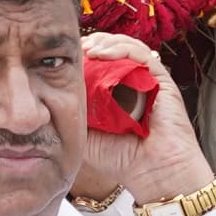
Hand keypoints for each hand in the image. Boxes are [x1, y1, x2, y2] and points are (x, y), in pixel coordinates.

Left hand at [78, 32, 215, 204]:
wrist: (154, 173)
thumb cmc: (122, 159)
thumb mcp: (87, 134)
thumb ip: (75, 113)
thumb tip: (53, 90)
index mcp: (117, 93)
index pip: (102, 62)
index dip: (85, 55)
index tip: (66, 57)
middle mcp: (134, 83)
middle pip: (114, 49)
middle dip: (94, 43)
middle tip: (76, 48)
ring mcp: (149, 80)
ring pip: (128, 47)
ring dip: (106, 42)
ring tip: (87, 48)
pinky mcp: (162, 80)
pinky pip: (143, 55)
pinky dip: (122, 49)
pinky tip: (102, 53)